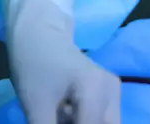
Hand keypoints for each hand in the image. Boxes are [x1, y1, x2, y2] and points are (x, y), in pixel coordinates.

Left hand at [7, 0, 121, 123]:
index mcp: (96, 91)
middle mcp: (112, 91)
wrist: (40, 35)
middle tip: (58, 121)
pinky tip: (66, 118)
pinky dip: (87, 123)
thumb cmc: (34, 66)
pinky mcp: (110, 92)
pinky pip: (104, 119)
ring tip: (60, 117)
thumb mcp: (36, 107)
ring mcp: (114, 90)